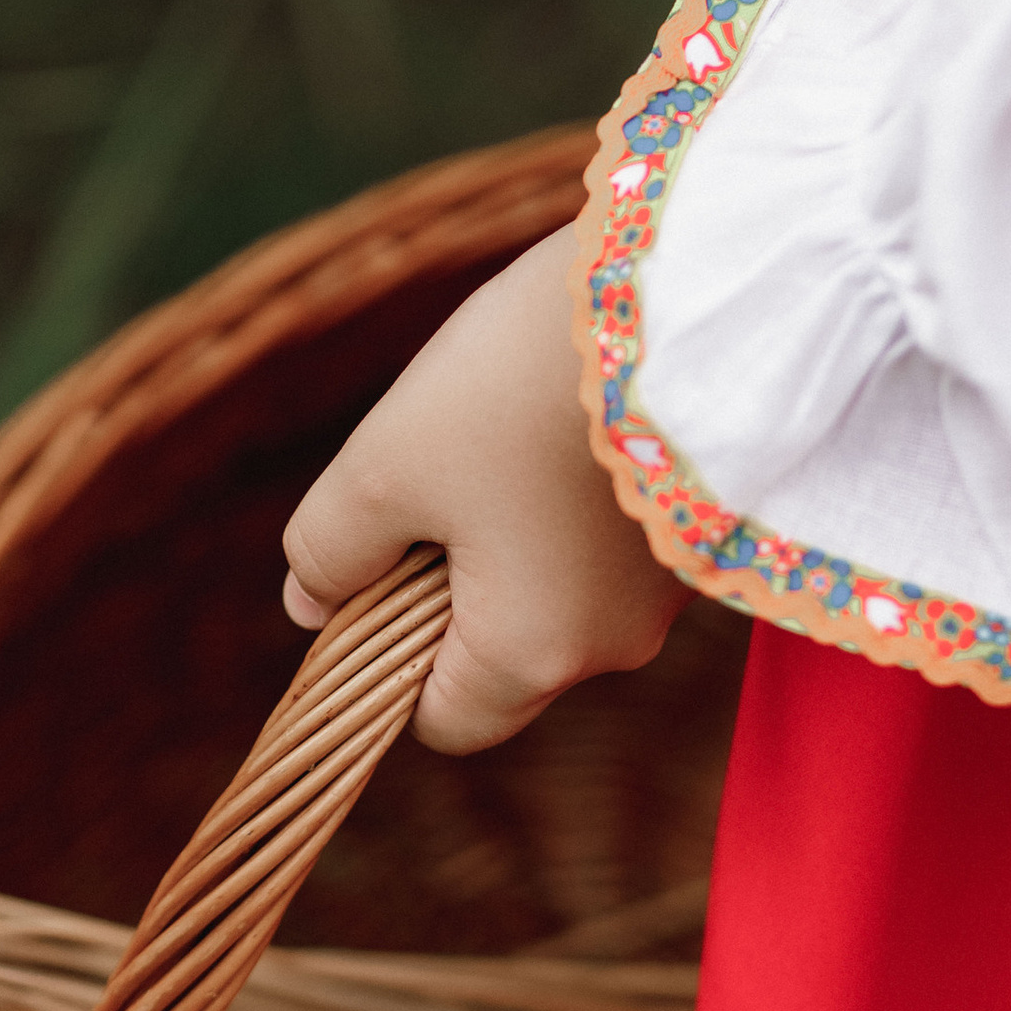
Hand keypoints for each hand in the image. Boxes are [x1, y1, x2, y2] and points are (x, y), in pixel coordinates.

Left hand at [283, 225, 688, 753]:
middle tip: (429, 491)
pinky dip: (567, 515)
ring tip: (498, 443)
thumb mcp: (384, 465)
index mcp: (532, 655)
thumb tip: (309, 603)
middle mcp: (613, 647)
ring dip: (509, 548)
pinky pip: (606, 556)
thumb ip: (329, 549)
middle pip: (501, 662)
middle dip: (449, 594)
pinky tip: (554, 430)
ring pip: (555, 602)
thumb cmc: (514, 386)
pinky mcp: (701, 532)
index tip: (376, 569)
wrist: (678, 289)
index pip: (444, 721)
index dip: (388, 663)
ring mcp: (666, 593)